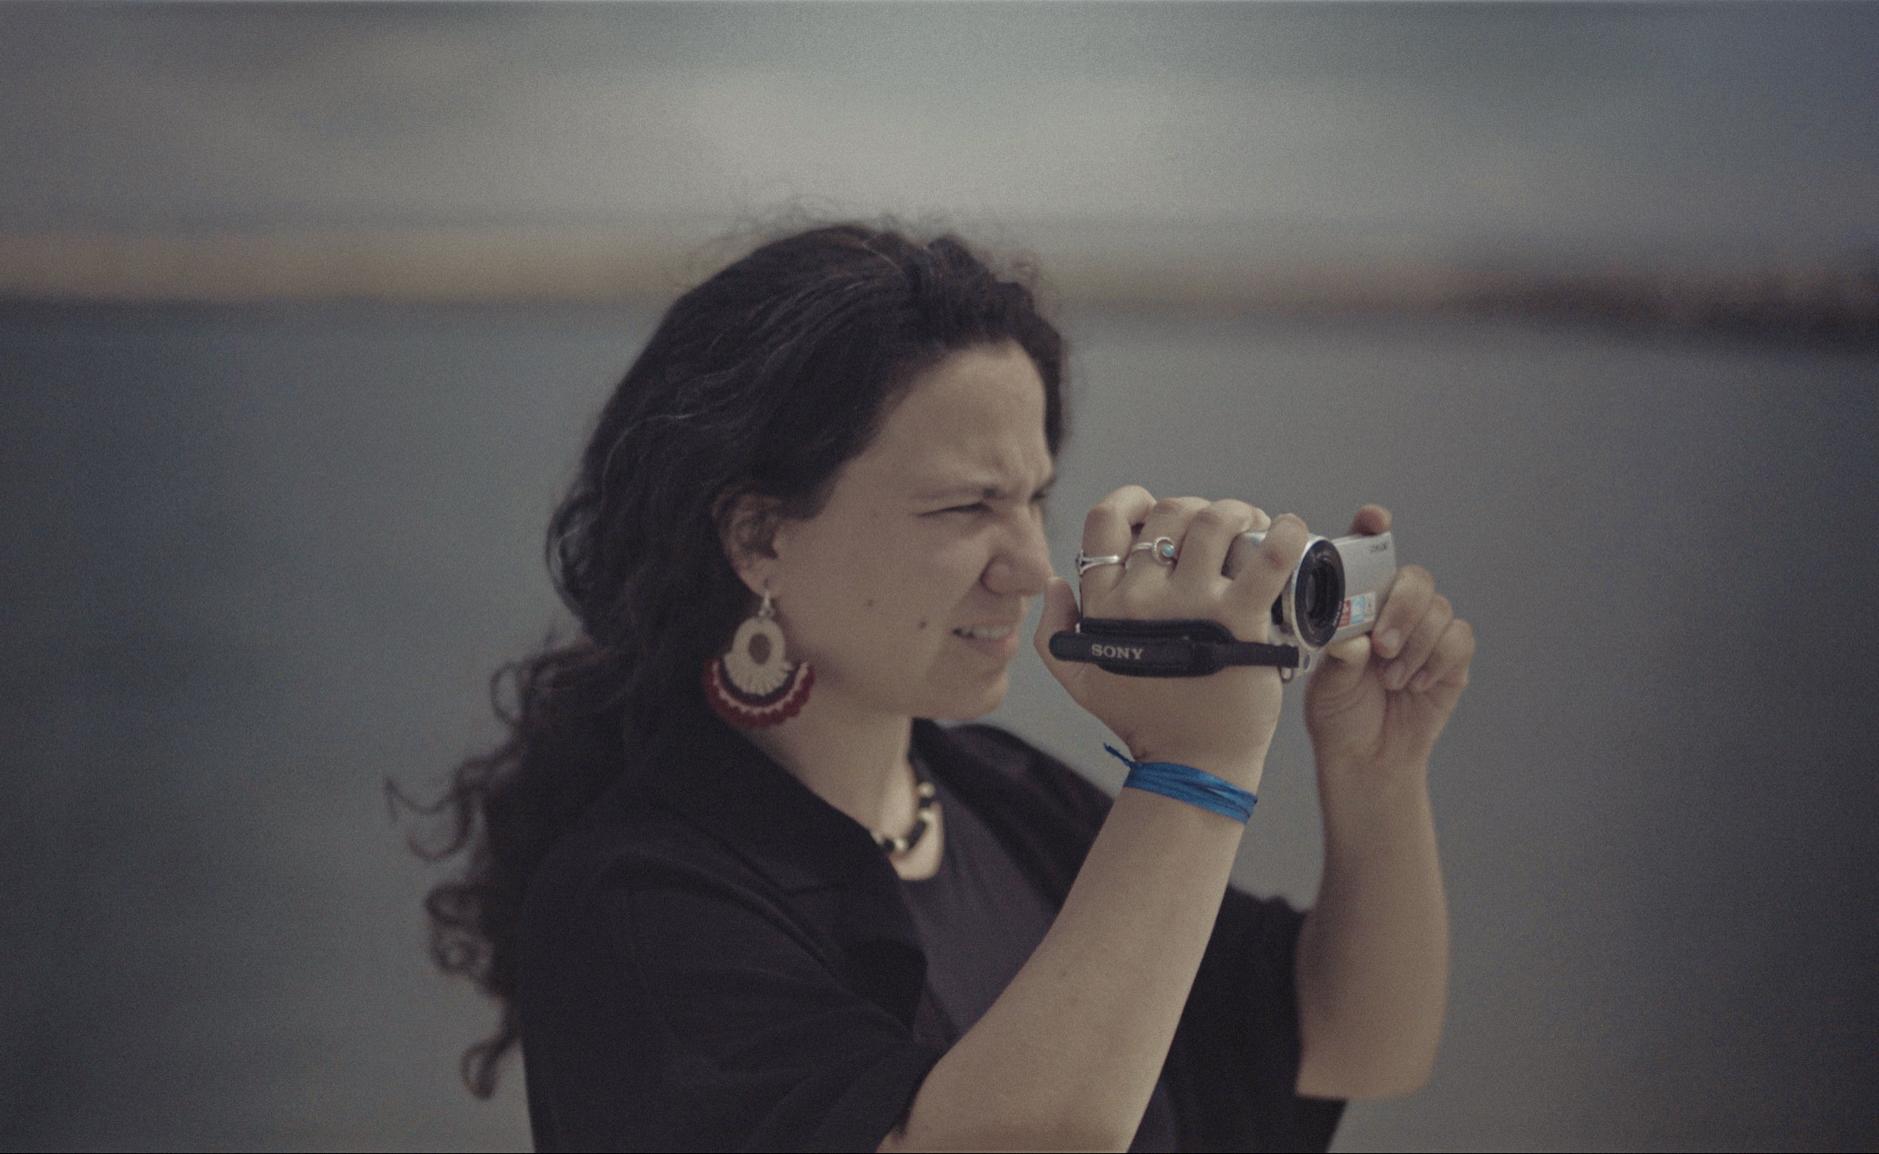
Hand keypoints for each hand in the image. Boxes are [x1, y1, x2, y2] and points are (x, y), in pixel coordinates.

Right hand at [1034, 487, 1311, 790]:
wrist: (1194, 764)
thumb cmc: (1143, 720)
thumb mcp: (1078, 679)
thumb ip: (1054, 631)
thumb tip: (1056, 582)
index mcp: (1103, 606)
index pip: (1105, 522)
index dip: (1131, 503)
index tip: (1152, 510)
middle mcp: (1143, 598)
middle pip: (1167, 515)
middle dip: (1194, 509)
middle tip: (1217, 528)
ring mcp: (1193, 605)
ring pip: (1212, 521)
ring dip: (1237, 511)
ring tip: (1251, 525)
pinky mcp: (1242, 620)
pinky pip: (1268, 559)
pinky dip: (1283, 534)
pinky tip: (1289, 526)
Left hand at [1303, 505, 1475, 776]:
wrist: (1366, 758)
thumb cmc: (1337, 714)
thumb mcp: (1325, 686)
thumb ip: (1340, 659)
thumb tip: (1355, 640)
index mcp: (1356, 605)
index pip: (1367, 554)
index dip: (1373, 528)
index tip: (1374, 520)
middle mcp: (1393, 610)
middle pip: (1414, 578)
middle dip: (1402, 608)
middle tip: (1383, 647)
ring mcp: (1425, 631)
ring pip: (1439, 608)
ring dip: (1416, 644)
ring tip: (1390, 679)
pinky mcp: (1452, 658)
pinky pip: (1459, 638)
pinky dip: (1438, 660)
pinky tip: (1416, 683)